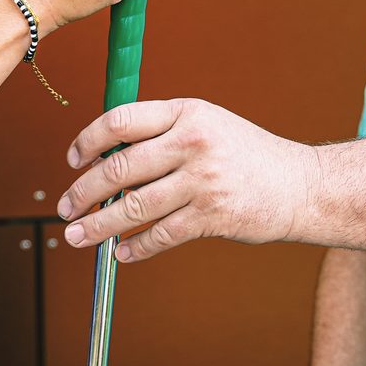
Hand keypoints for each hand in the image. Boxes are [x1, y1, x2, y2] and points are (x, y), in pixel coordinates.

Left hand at [57, 99, 319, 260]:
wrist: (300, 185)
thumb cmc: (246, 155)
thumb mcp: (207, 125)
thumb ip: (162, 133)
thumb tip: (105, 156)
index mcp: (187, 113)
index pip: (121, 120)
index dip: (88, 140)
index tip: (73, 159)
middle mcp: (192, 143)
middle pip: (119, 168)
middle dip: (83, 192)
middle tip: (65, 209)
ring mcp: (203, 181)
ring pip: (133, 207)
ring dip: (98, 226)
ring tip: (79, 236)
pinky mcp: (213, 216)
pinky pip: (161, 235)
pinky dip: (136, 248)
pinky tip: (121, 252)